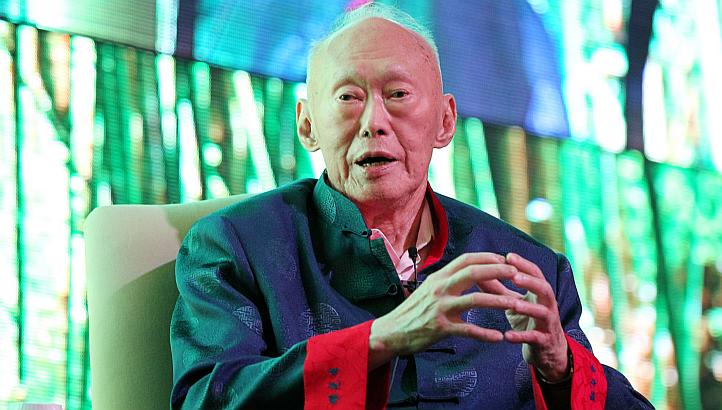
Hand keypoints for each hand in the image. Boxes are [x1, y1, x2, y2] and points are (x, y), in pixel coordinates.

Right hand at [369, 252, 522, 368]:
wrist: (391, 332)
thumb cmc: (412, 312)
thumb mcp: (428, 290)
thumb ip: (448, 282)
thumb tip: (467, 274)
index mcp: (438, 278)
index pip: (466, 260)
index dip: (487, 258)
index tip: (505, 259)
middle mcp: (439, 289)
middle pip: (473, 272)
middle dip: (498, 271)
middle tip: (517, 273)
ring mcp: (440, 308)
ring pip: (474, 300)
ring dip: (498, 301)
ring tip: (516, 304)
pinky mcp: (440, 328)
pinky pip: (467, 330)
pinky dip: (484, 334)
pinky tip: (498, 338)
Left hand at [503, 253, 568, 380]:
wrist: (546, 351)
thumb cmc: (527, 321)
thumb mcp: (514, 303)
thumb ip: (499, 288)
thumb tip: (477, 272)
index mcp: (540, 293)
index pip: (536, 274)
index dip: (524, 264)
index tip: (508, 256)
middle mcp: (548, 305)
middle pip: (545, 289)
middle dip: (530, 282)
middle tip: (514, 277)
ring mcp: (549, 324)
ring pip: (543, 313)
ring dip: (528, 308)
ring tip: (513, 305)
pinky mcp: (545, 341)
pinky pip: (535, 338)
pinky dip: (521, 336)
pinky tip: (507, 336)